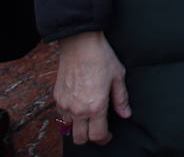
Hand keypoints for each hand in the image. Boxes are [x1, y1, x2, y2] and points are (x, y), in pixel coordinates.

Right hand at [55, 31, 131, 145]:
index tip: (108, 136)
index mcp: (96, 106)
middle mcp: (78, 109)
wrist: (80, 43)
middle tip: (98, 129)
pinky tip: (78, 107)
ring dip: (78, 127)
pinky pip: (61, 115)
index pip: (97, 136)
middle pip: (80, 139)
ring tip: (87, 117)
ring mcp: (65, 103)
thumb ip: (121, 99)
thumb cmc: (101, 57)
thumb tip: (126, 114)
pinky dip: (69, 116)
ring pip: (68, 128)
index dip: (104, 139)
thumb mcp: (118, 77)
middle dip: (90, 137)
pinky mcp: (57, 96)